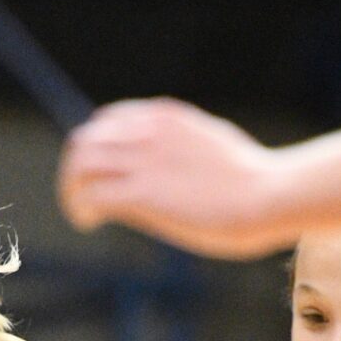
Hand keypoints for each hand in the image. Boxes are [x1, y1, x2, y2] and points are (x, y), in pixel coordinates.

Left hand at [58, 98, 294, 256]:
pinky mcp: (141, 194)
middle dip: (75, 171)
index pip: (108, 120)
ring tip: (82, 215)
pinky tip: (89, 223)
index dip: (95, 149)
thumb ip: (184, 147)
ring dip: (71, 191)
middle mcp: (148, 132)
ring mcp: (143, 161)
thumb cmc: (253, 179)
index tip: (99, 175)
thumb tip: (174, 163)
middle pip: (84, 140)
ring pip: (79, 166)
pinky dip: (80, 209)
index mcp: (166, 117)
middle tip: (81, 200)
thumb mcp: (213, 145)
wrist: (269, 194)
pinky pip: (89, 195)